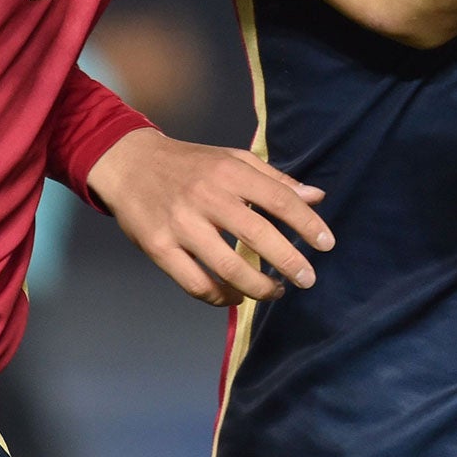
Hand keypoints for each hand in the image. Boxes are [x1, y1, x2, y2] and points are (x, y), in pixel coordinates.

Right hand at [88, 128, 334, 306]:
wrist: (130, 164)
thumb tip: (317, 197)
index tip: (327, 244)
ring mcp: (180, 225)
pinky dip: (220, 298)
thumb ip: (275, 180)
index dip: (307, 223)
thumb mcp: (233, 158)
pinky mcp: (158, 248)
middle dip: (289, 261)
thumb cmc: (191, 163)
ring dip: (257, 286)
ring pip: (226, 267)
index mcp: (230, 172)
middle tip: (308, 279)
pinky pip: (195, 283)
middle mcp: (207, 197)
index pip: (278, 199)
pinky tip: (236, 298)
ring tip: (276, 292)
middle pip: (256, 235)